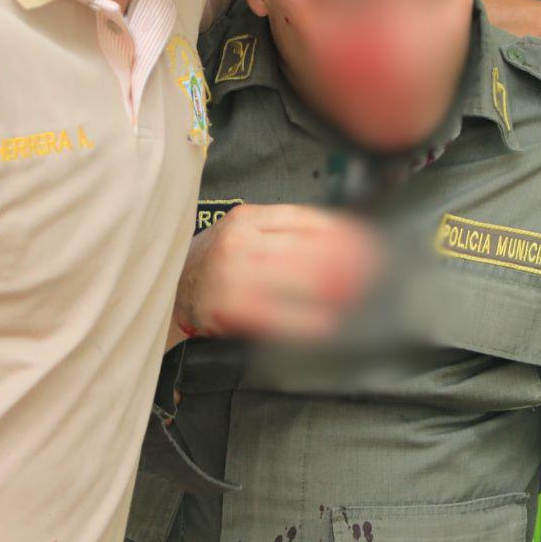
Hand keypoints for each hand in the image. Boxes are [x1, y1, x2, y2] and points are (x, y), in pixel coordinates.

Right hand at [172, 203, 381, 341]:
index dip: (339, 230)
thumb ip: (280, 232)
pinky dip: (306, 320)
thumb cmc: (215, 262)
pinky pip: (278, 314)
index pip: (303, 218)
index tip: (365, 241)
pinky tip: (328, 323)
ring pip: (294, 278)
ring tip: (358, 293)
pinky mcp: (229, 306)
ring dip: (332, 288)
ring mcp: (233, 274)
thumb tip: (337, 239)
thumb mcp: (242, 233)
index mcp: (246, 218)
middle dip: (343, 259)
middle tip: (372, 269)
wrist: (169, 289)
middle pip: (304, 247)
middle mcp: (239, 241)